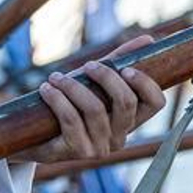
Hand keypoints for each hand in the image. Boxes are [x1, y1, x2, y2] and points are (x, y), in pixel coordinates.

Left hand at [23, 51, 164, 163]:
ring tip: (55, 77)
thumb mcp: (95, 83)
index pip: (156, 103)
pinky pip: (71, 119)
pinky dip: (58, 99)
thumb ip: (120, 61)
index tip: (125, 68)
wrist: (37, 138)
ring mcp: (101, 149)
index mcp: (131, 120)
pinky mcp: (79, 152)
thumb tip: (149, 39)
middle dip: (106, 77)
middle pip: (126, 102)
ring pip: (95, 109)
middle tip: (87, 65)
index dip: (146, 84)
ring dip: (73, 86)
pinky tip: (47, 89)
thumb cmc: (71, 104)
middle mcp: (120, 137)